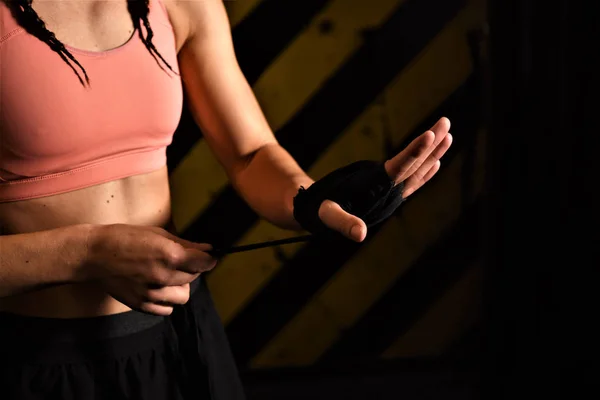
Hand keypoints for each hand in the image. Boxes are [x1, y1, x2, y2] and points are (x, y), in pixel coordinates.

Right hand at [86, 224, 216, 315]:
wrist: (93, 255)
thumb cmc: (124, 238)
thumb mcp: (158, 234)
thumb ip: (185, 244)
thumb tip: (208, 249)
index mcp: (170, 256)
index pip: (205, 263)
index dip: (209, 258)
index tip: (209, 256)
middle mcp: (164, 277)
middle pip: (194, 277)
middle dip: (192, 268)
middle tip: (180, 260)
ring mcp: (152, 294)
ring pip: (183, 296)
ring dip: (181, 285)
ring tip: (169, 275)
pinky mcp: (141, 305)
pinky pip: (167, 309)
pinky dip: (167, 300)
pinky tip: (159, 288)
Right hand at [317, 117, 451, 241]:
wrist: (322, 218)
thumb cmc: (322, 213)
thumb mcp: (329, 215)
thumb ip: (344, 224)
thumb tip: (360, 234)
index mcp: (378, 192)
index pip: (400, 169)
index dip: (415, 152)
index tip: (430, 135)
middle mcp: (390, 193)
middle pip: (416, 165)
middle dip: (432, 144)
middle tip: (445, 122)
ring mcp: (392, 193)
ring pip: (418, 170)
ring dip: (433, 153)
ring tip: (447, 133)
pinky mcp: (388, 193)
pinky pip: (412, 181)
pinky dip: (426, 171)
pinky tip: (436, 162)